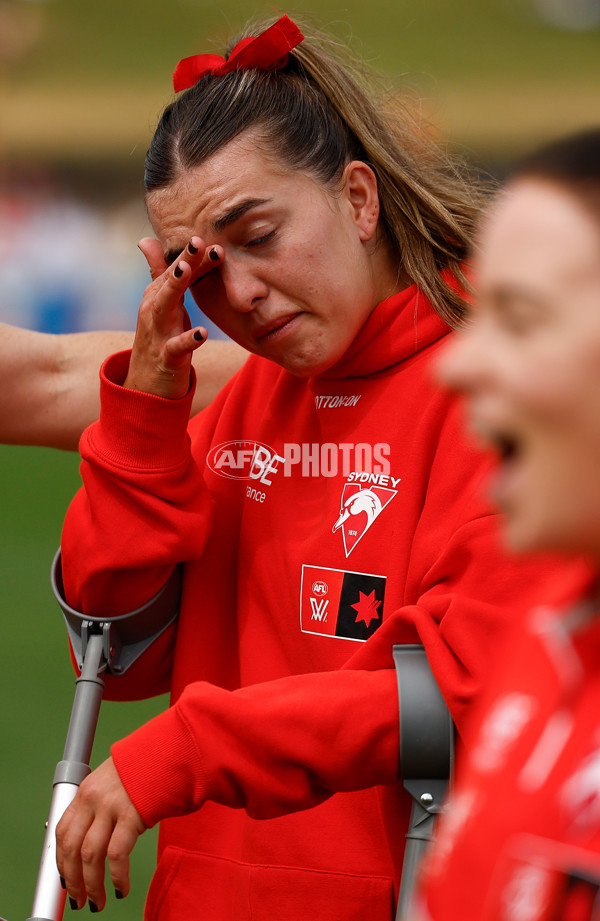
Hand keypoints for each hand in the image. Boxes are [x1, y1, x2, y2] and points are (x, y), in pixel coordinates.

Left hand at [56, 756, 145, 910]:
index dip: (61, 861)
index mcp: (87, 790)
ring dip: (92, 885)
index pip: (62, 832)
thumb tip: (97, 836)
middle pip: (72, 848)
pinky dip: (116, 877)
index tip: (66, 879)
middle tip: (79, 899)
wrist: (174, 749)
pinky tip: (121, 888)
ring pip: (90, 856)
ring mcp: (112, 806)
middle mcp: (94, 798)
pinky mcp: (132, 814)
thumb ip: (103, 804)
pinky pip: (116, 855)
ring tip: (97, 902)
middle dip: (73, 880)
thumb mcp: (116, 780)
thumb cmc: (151, 766)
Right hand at [124, 236, 222, 398]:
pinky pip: (176, 347)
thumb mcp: (161, 306)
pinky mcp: (166, 358)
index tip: (214, 238)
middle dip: (184, 260)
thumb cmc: (159, 340)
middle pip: (169, 281)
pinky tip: (202, 332)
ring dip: (175, 286)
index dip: (195, 255)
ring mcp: (158, 334)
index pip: (178, 270)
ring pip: (165, 306)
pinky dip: (188, 340)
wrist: (146, 386)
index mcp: (157, 296)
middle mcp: (154, 310)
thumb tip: (145, 239)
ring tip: (186, 270)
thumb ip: (159, 273)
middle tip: (199, 240)